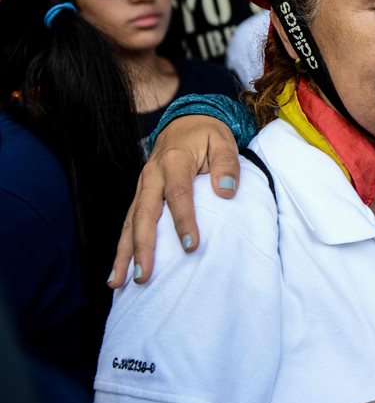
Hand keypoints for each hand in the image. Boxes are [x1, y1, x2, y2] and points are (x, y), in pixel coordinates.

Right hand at [109, 114, 240, 286]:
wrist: (185, 119)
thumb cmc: (207, 134)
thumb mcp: (223, 141)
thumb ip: (227, 164)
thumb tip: (226, 191)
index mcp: (174, 161)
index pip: (178, 195)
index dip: (183, 221)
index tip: (191, 246)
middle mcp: (151, 175)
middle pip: (143, 214)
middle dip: (142, 247)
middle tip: (144, 276)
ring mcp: (142, 186)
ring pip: (128, 222)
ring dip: (123, 253)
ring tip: (118, 282)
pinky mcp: (140, 194)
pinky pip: (127, 222)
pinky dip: (122, 246)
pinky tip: (118, 269)